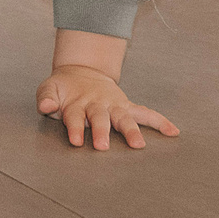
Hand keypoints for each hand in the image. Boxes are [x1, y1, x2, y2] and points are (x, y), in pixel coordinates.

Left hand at [37, 65, 178, 150]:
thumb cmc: (63, 88)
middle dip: (102, 131)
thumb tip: (45, 107)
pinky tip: (173, 131)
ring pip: (124, 118)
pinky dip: (159, 121)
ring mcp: (113, 105)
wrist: (82, 71)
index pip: (74, 116)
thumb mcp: (49, 88)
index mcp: (76, 103)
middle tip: (103, 146)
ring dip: (131, 130)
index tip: (77, 140)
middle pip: (100, 118)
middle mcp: (97, 104)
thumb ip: (45, 97)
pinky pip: (145, 113)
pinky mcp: (126, 106)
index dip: (75, 128)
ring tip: (139, 145)